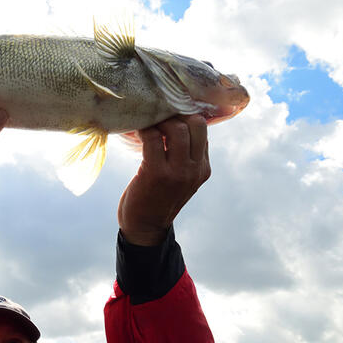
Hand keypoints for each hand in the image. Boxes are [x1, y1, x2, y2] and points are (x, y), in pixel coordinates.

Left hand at [118, 115, 209, 245]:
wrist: (145, 227)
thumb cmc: (159, 199)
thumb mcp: (182, 179)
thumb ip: (186, 157)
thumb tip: (179, 125)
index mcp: (203, 169)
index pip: (203, 131)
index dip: (187, 118)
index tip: (170, 114)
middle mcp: (195, 169)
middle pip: (196, 124)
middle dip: (176, 115)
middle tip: (158, 117)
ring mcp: (177, 172)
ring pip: (177, 128)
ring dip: (159, 121)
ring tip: (148, 124)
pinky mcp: (156, 173)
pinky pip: (153, 139)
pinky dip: (145, 131)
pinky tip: (138, 132)